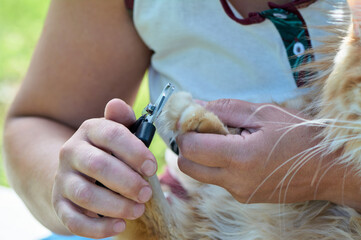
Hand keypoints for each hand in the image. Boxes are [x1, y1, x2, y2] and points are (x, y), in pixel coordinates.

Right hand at [52, 99, 156, 237]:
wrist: (74, 171)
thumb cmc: (107, 152)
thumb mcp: (116, 133)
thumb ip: (123, 121)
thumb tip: (116, 104)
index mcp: (90, 130)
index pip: (112, 135)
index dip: (135, 152)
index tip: (152, 168)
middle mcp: (72, 152)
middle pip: (98, 165)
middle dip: (128, 181)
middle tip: (147, 194)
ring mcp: (63, 179)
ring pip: (85, 194)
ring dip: (116, 205)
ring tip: (138, 210)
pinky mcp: (59, 204)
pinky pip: (73, 220)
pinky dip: (97, 228)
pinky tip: (119, 226)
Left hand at [177, 99, 332, 203]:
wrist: (326, 168)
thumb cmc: (299, 135)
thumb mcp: (263, 113)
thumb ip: (224, 109)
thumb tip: (195, 105)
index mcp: (240, 157)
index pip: (190, 148)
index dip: (185, 131)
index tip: (192, 118)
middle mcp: (235, 181)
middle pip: (187, 165)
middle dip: (187, 145)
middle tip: (202, 128)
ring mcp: (239, 192)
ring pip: (200, 174)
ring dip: (201, 155)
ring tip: (223, 139)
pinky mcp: (244, 197)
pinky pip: (218, 180)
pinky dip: (217, 164)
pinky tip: (236, 152)